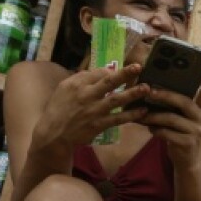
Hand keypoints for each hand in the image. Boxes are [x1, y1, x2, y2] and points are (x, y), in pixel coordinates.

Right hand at [34, 65, 150, 149]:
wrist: (54, 133)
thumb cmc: (59, 108)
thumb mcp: (64, 89)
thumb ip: (82, 79)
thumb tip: (101, 71)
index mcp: (76, 84)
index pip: (98, 73)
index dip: (112, 70)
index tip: (122, 70)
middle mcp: (86, 95)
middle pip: (108, 82)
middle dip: (124, 74)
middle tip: (139, 67)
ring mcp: (94, 110)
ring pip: (116, 100)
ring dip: (133, 94)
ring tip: (146, 88)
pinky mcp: (100, 124)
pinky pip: (118, 119)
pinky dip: (131, 115)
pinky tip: (143, 111)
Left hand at [138, 75, 200, 169]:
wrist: (186, 160)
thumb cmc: (180, 135)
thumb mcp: (180, 120)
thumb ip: (174, 108)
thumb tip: (151, 92)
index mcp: (200, 110)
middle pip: (184, 102)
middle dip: (165, 95)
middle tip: (149, 91)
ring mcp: (196, 131)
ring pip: (171, 118)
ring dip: (153, 116)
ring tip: (141, 115)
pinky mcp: (188, 142)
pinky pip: (167, 132)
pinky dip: (156, 130)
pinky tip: (150, 130)